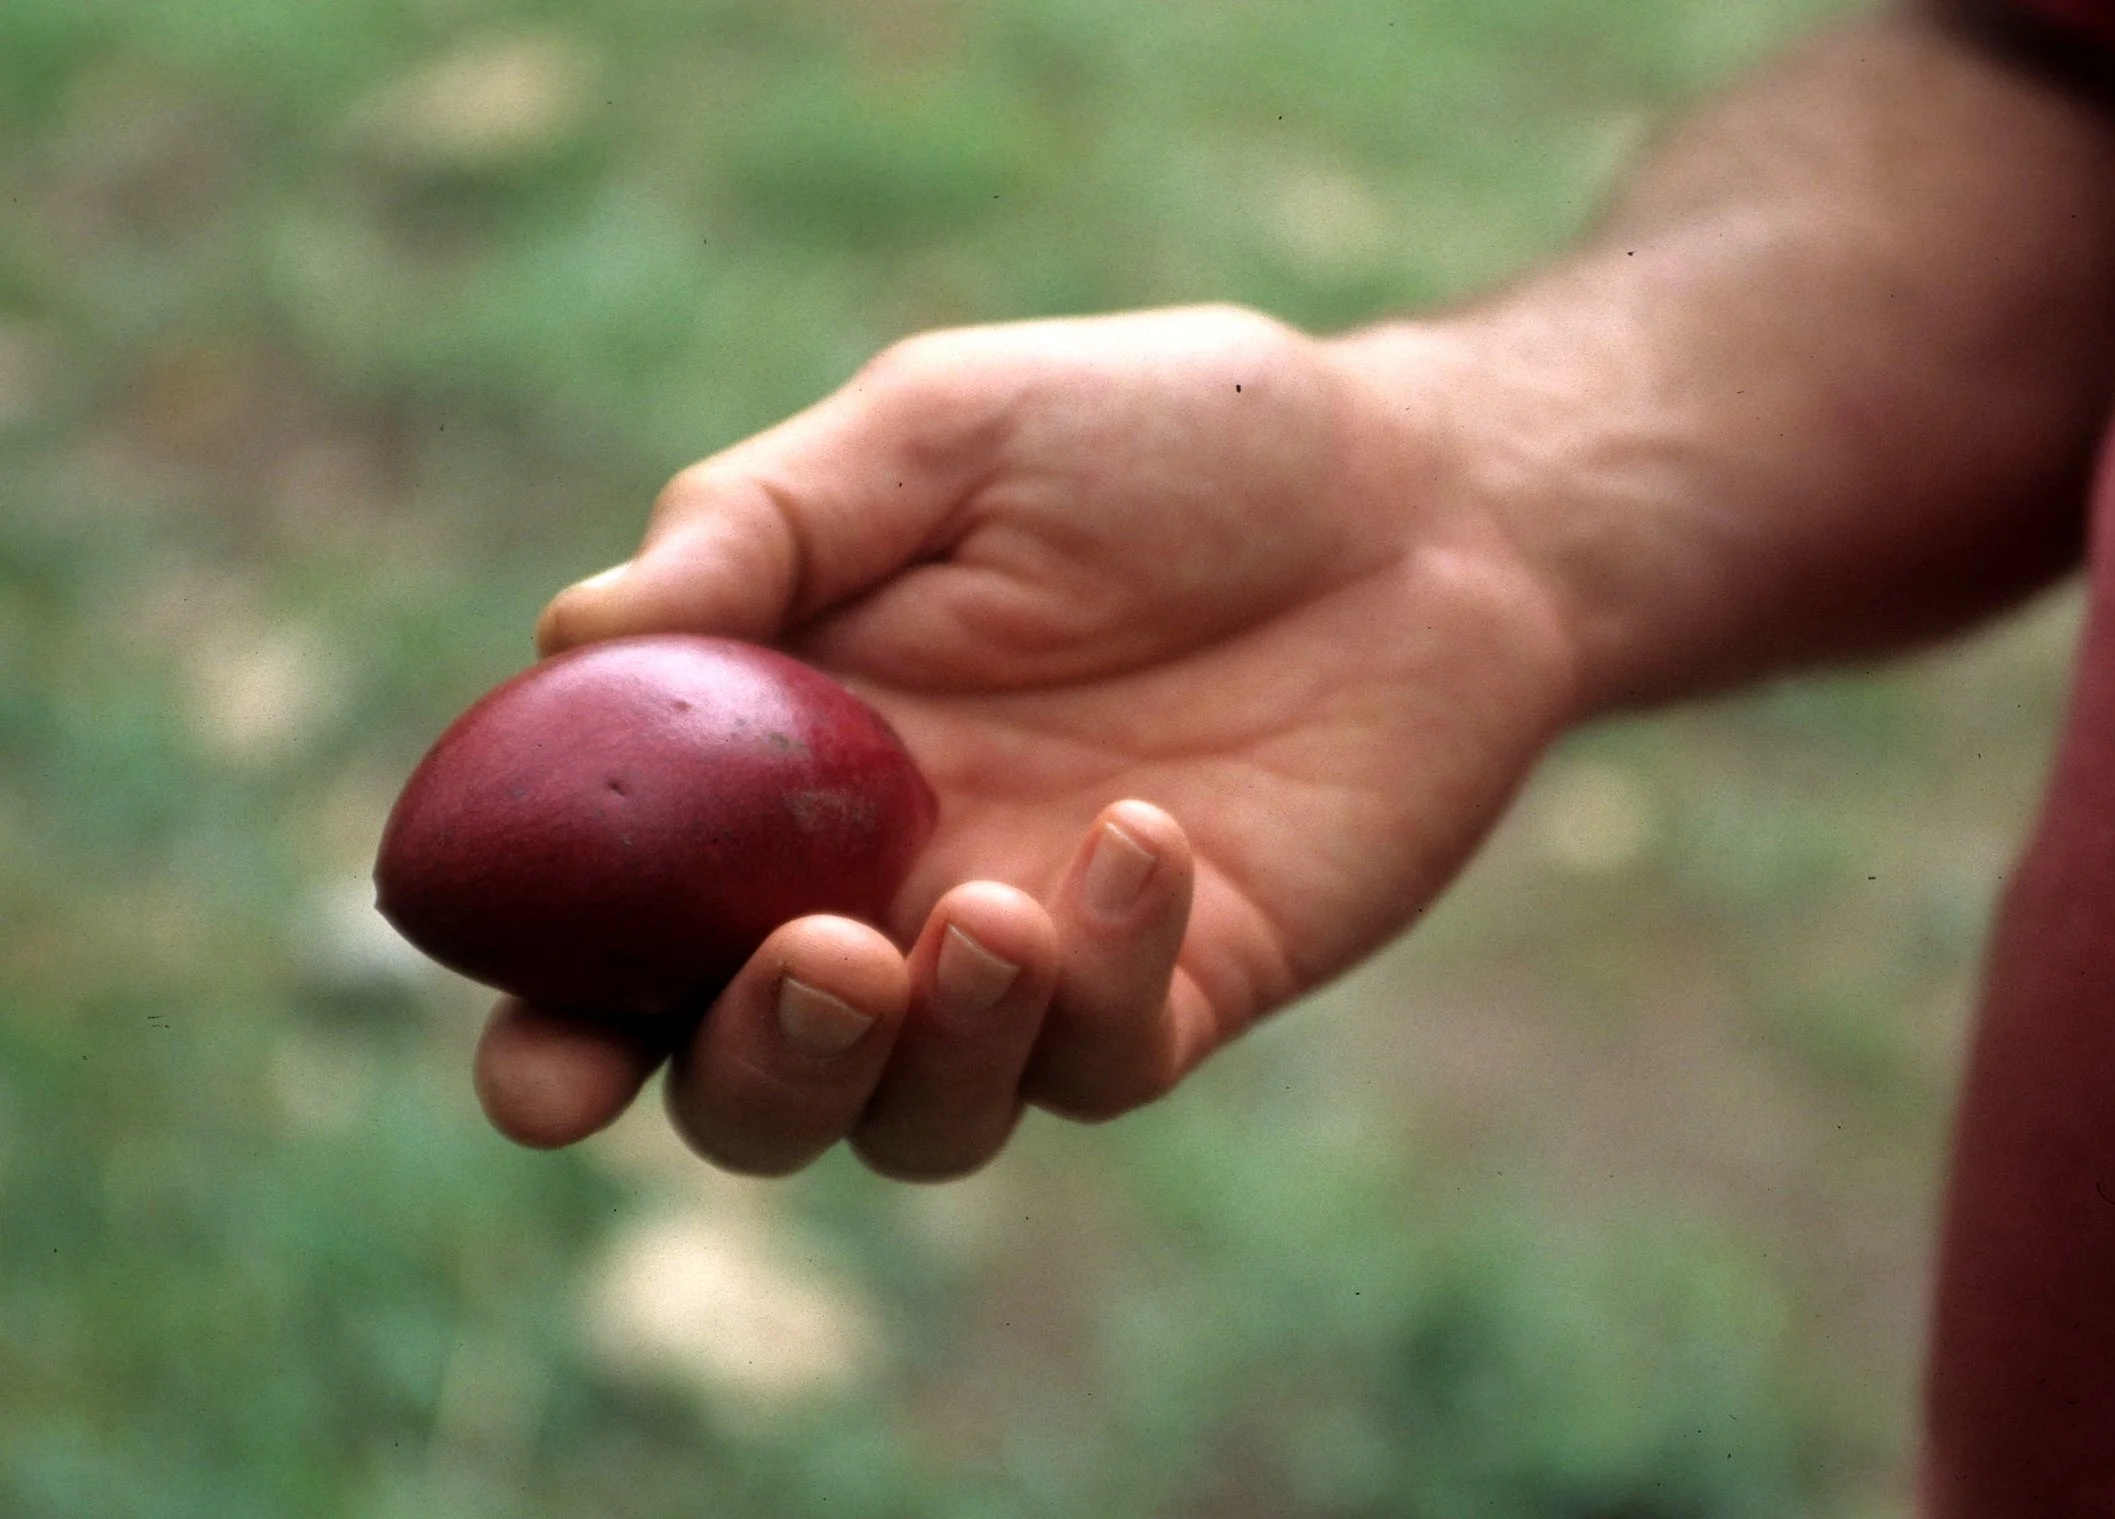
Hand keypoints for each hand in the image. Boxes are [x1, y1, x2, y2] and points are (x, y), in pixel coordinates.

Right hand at [470, 305, 1579, 1177]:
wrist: (1423, 497)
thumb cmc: (1171, 441)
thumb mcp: (944, 432)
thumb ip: (760, 529)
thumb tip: (565, 639)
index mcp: (778, 768)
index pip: (622, 938)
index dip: (555, 1026)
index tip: (535, 1070)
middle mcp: (886, 887)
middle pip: (753, 1082)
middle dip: (754, 1070)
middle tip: (821, 964)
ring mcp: (1035, 955)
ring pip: (923, 1118)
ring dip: (929, 1052)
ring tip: (991, 915)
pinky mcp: (1183, 987)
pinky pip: (1108, 1060)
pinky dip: (1104, 981)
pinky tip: (1147, 839)